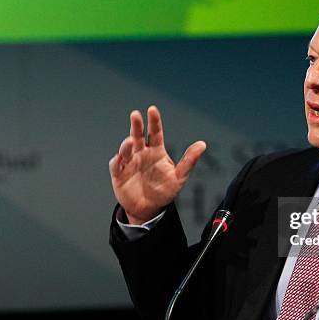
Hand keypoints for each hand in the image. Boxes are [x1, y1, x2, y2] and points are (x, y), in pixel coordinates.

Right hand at [109, 106, 205, 224]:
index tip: (152, 110)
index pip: (155, 133)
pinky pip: (116, 165)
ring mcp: (130, 163)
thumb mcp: (180, 176)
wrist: (149, 209)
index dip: (154, 121)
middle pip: (138, 136)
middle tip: (136, 115)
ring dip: (126, 145)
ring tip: (130, 142)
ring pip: (126, 149)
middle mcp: (142, 153)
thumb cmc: (164, 191)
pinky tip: (119, 159)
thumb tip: (202, 144)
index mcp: (156, 151)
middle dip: (136, 125)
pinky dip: (117, 161)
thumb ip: (189, 160)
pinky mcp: (119, 174)